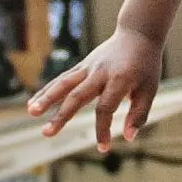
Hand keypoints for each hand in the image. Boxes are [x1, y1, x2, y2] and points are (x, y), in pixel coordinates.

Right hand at [28, 29, 162, 151]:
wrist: (138, 34)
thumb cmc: (146, 65)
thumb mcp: (150, 89)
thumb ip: (139, 114)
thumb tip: (128, 138)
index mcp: (119, 79)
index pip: (105, 108)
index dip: (103, 129)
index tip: (103, 148)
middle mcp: (100, 72)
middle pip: (77, 96)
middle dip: (61, 116)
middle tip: (46, 133)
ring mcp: (88, 67)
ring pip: (64, 84)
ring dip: (46, 98)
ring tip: (31, 112)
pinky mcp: (82, 65)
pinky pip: (63, 79)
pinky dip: (48, 90)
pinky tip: (33, 103)